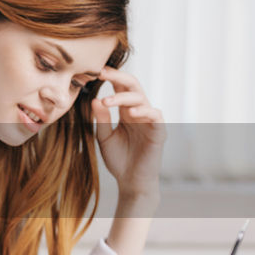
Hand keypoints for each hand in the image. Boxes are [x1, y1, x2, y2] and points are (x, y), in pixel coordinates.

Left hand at [91, 67, 165, 201]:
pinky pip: (155, 115)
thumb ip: (101, 119)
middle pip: (133, 86)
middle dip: (118, 77)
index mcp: (126, 111)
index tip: (95, 71)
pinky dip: (144, 111)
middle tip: (102, 72)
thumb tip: (95, 99)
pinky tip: (131, 113)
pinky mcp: (158, 131)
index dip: (111, 77)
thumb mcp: (104, 138)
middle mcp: (139, 112)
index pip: (121, 88)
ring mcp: (150, 121)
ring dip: (123, 98)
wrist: (131, 182)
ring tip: (107, 101)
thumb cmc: (119, 160)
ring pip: (141, 98)